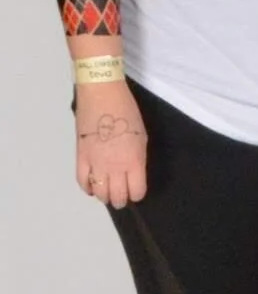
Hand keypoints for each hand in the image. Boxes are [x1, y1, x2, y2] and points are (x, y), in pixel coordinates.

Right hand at [75, 81, 147, 206]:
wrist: (102, 94)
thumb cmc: (127, 111)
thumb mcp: (142, 136)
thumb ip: (137, 158)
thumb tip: (133, 172)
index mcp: (134, 161)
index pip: (136, 191)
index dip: (137, 194)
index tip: (136, 190)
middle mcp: (115, 166)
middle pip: (117, 196)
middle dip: (121, 199)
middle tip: (121, 195)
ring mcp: (96, 163)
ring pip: (100, 193)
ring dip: (105, 195)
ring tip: (108, 191)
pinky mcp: (80, 156)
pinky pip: (82, 181)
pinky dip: (88, 187)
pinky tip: (92, 186)